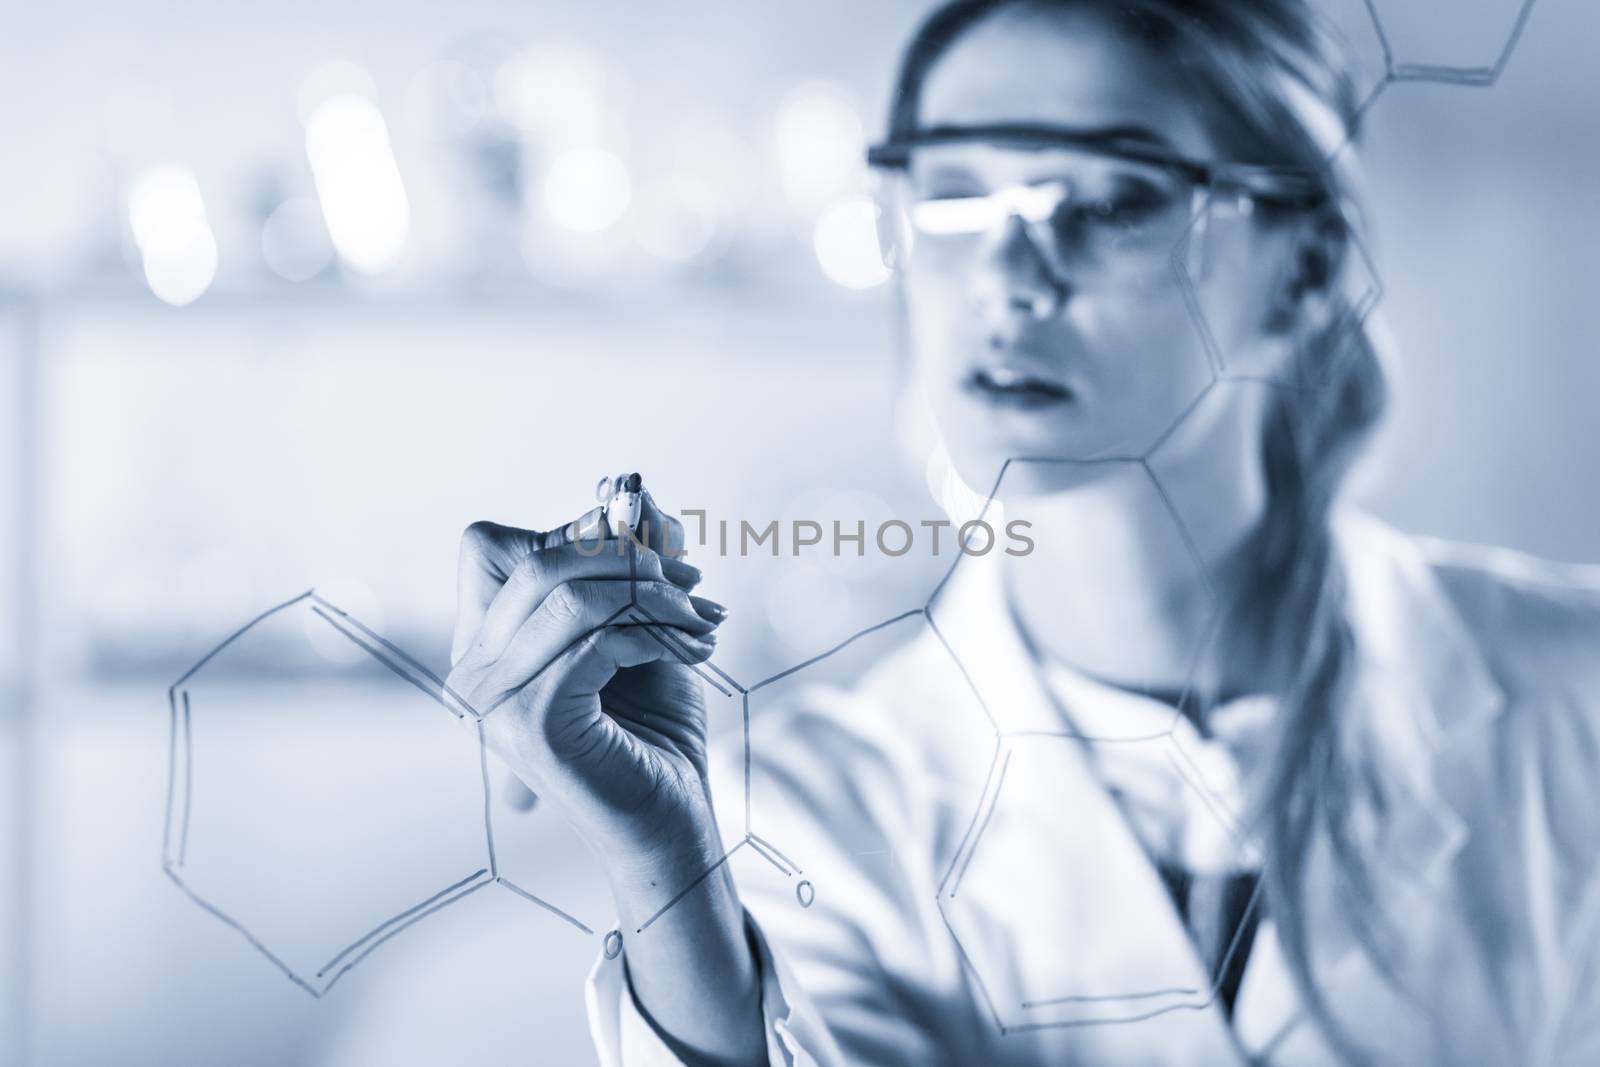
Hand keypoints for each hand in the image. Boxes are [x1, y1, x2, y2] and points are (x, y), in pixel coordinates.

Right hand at [445, 491, 727, 863]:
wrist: (672, 820)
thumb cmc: (653, 726)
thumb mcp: (642, 623)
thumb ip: (630, 562)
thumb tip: (640, 498)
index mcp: (483, 645)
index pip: (491, 547)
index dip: (571, 536)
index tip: (648, 558)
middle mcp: (472, 672)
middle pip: (535, 563)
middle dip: (627, 559)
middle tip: (691, 583)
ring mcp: (493, 703)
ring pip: (567, 598)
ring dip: (653, 596)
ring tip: (702, 620)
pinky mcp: (532, 723)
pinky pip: (595, 641)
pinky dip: (655, 633)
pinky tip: (694, 651)